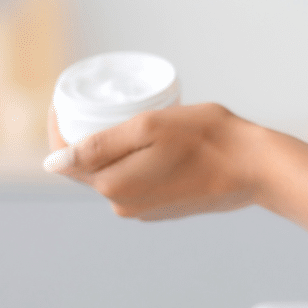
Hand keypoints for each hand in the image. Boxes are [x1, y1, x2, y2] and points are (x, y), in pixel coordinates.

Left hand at [44, 103, 258, 220]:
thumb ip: (100, 146)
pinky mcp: (161, 208)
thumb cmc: (208, 139)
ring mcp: (143, 209)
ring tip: (131, 117)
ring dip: (115, 148)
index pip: (64, 157)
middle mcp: (123, 205)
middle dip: (87, 135)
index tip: (66, 98)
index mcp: (113, 185)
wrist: (255, 167)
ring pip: (112, 172)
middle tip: (104, 101)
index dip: (59, 125)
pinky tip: (155, 142)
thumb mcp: (150, 127)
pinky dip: (136, 160)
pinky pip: (134, 180)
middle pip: (87, 166)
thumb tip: (52, 163)